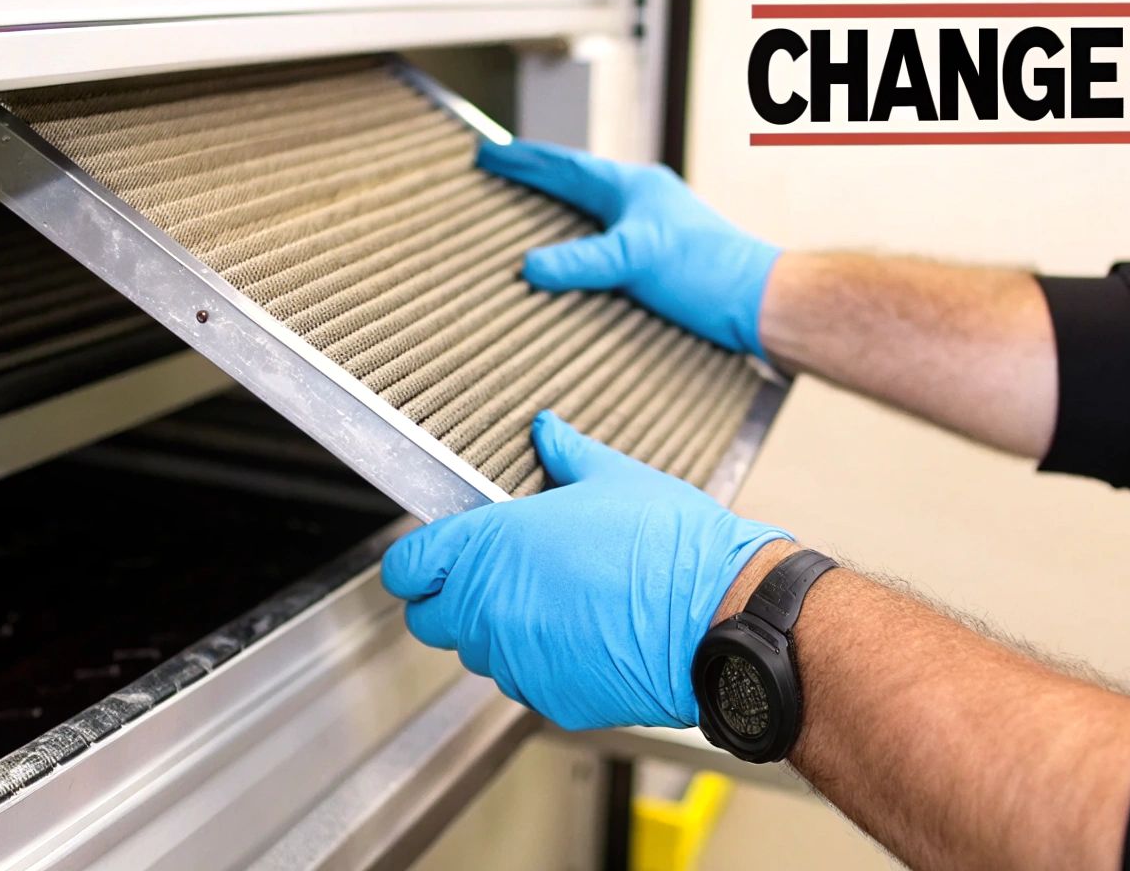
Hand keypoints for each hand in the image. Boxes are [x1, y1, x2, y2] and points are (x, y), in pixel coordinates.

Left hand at [380, 411, 790, 729]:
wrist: (723, 617)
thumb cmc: (672, 547)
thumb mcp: (615, 479)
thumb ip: (566, 454)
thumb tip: (547, 431)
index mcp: (490, 548)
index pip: (406, 567)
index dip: (419, 559)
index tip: (437, 553)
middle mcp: (490, 609)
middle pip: (431, 617)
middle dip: (453, 598)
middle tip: (500, 575)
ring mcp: (518, 661)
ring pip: (480, 652)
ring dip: (499, 631)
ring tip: (556, 601)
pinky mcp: (551, 698)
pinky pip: (526, 681)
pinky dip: (542, 662)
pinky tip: (585, 634)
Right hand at [478, 138, 782, 356]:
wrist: (762, 303)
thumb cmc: (710, 271)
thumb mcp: (637, 259)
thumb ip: (582, 262)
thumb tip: (529, 266)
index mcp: (632, 187)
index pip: (565, 167)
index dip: (523, 161)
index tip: (485, 154)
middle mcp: (642, 202)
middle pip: (576, 183)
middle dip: (535, 177)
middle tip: (498, 171)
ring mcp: (652, 229)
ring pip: (593, 210)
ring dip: (558, 208)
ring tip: (525, 210)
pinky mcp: (660, 261)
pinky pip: (605, 241)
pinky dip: (579, 243)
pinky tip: (572, 264)